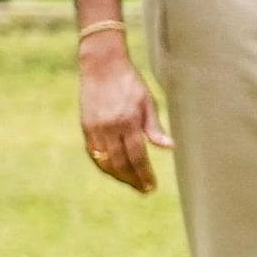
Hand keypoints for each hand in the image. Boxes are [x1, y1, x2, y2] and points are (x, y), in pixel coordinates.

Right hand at [79, 39, 170, 193]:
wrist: (102, 66)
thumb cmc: (130, 83)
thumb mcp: (148, 102)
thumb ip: (156, 128)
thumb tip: (170, 147)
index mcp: (128, 122)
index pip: (137, 157)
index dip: (144, 174)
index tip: (152, 186)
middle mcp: (110, 128)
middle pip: (121, 163)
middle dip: (133, 180)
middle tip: (144, 190)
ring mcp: (95, 129)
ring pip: (105, 162)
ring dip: (119, 176)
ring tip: (132, 183)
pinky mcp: (86, 127)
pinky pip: (94, 154)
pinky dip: (104, 166)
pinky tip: (114, 171)